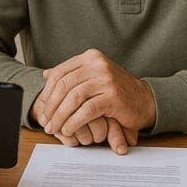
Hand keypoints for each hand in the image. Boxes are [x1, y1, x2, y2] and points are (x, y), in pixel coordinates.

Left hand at [36, 49, 155, 139]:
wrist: (144, 100)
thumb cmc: (117, 91)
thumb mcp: (93, 77)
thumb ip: (72, 75)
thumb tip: (46, 74)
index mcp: (90, 57)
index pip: (59, 73)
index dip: (47, 92)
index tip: (41, 108)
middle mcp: (98, 64)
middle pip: (64, 85)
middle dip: (51, 106)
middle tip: (45, 121)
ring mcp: (106, 79)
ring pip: (73, 98)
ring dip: (60, 116)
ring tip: (54, 128)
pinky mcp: (113, 96)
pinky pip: (86, 110)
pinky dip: (74, 121)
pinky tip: (69, 129)